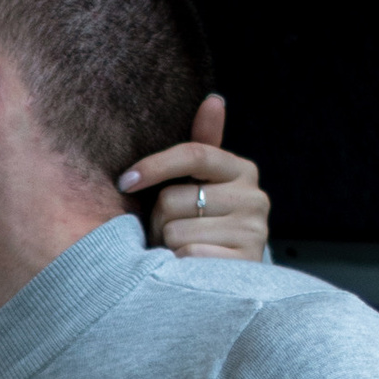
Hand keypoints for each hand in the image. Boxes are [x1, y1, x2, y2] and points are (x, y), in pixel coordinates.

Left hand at [120, 92, 269, 261]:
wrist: (230, 278)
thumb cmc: (205, 223)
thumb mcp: (204, 183)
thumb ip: (204, 144)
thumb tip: (214, 100)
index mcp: (242, 171)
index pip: (194, 154)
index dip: (154, 165)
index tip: (124, 180)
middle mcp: (254, 198)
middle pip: (174, 198)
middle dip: (159, 219)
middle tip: (167, 232)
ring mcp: (253, 232)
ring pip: (176, 231)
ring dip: (166, 244)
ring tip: (179, 250)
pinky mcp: (243, 263)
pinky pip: (187, 255)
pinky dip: (178, 264)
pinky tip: (188, 267)